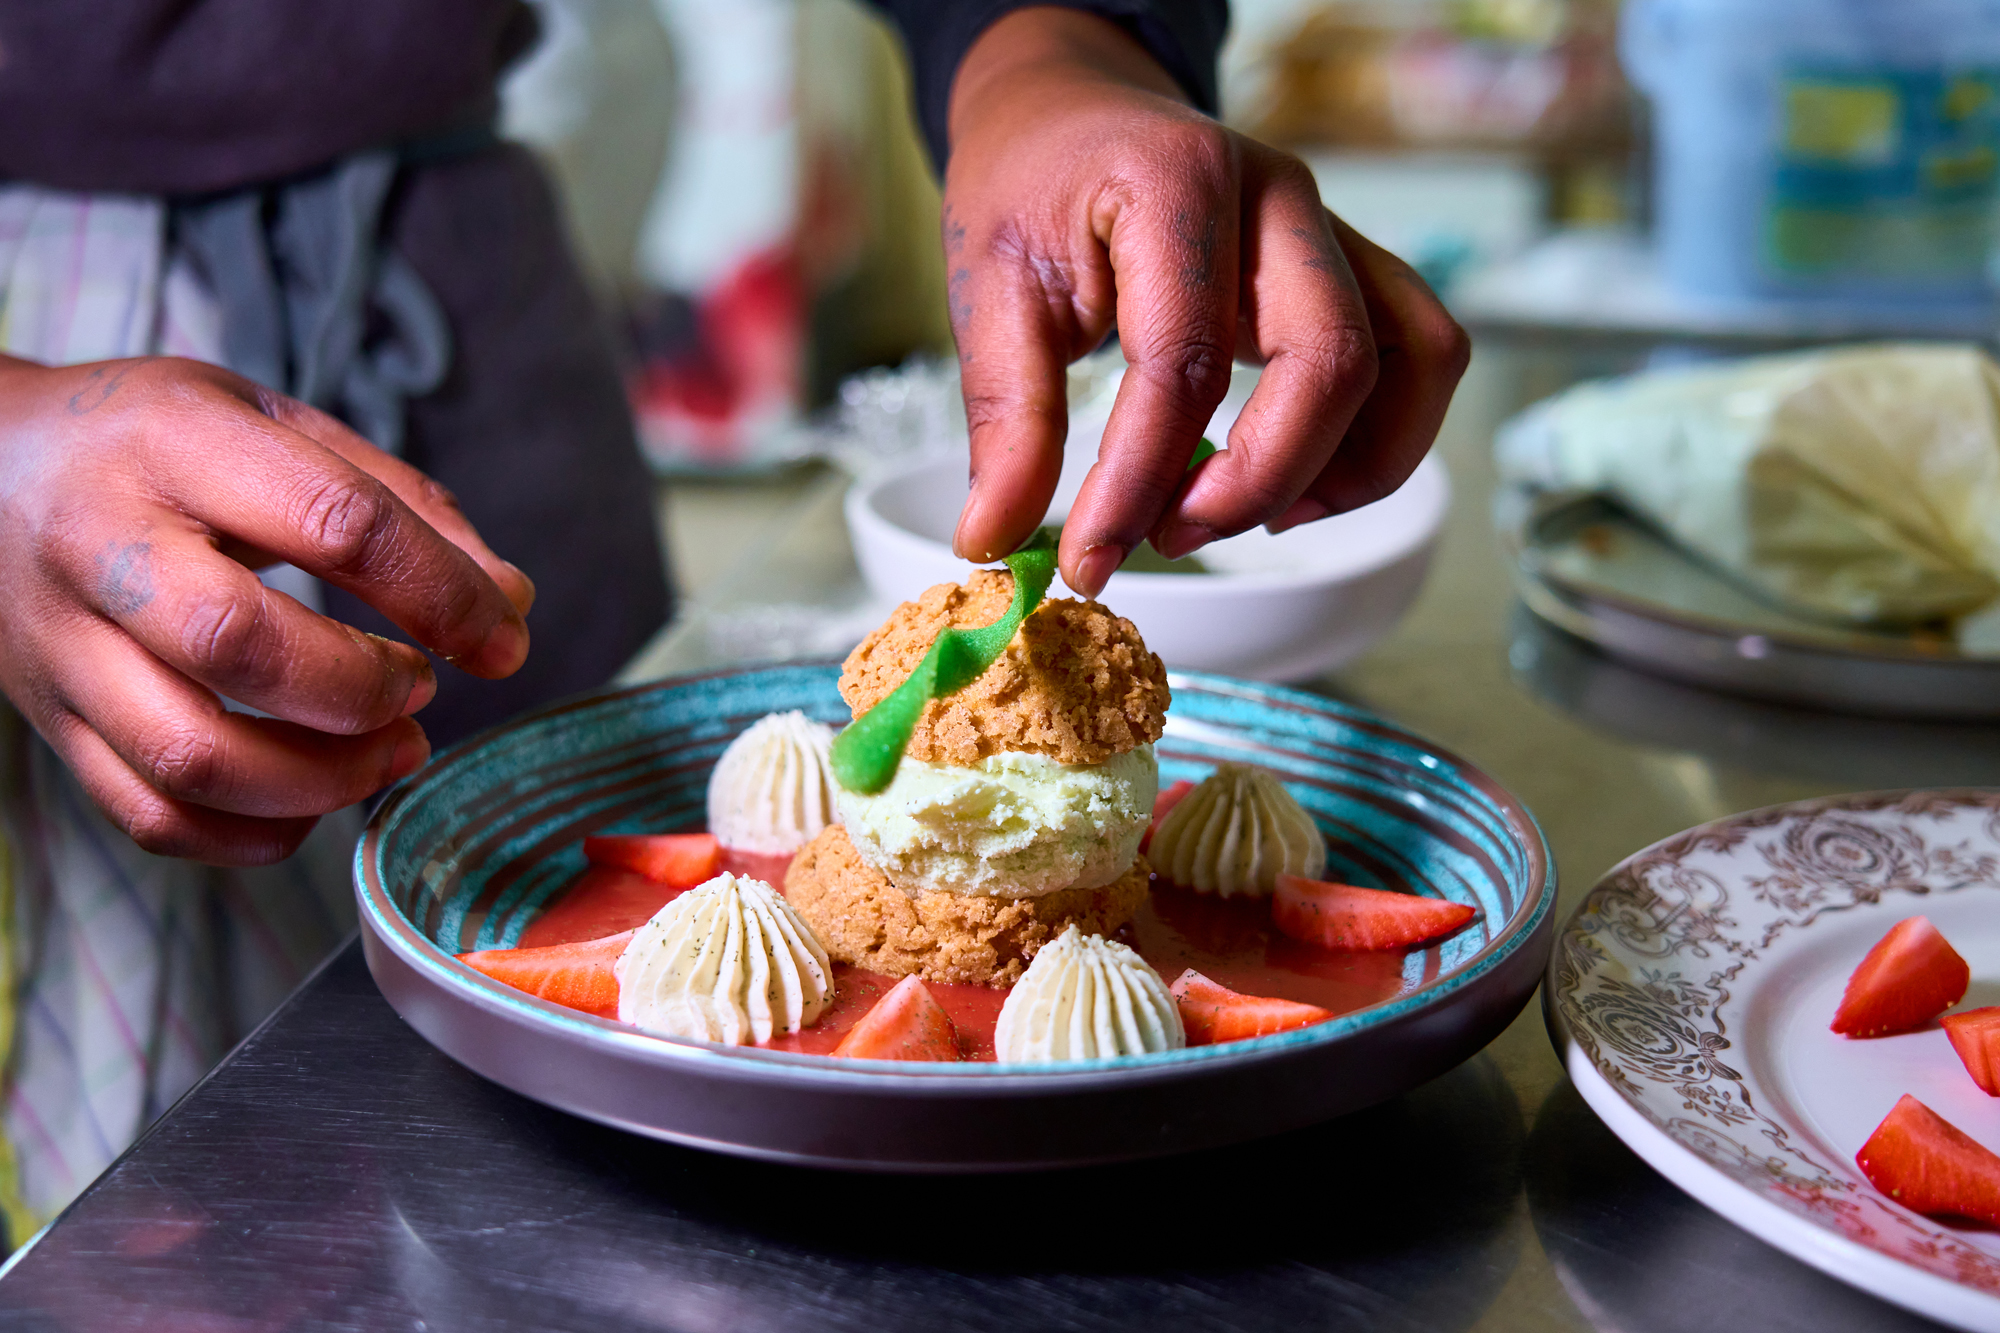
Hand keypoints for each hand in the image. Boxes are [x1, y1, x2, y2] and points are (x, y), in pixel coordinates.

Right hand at [0, 354, 534, 864]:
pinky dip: (256, 833)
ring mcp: (63, 647)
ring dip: (324, 779)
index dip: (442, 593)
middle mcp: (102, 546)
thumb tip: (510, 605)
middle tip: (421, 689)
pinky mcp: (53, 724)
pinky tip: (313, 797)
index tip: (501, 639)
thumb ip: (402, 505)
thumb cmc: (155, 442)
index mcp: (176, 444)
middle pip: (242, 645)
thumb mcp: (277, 423)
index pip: (336, 522)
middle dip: (365, 689)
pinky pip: (154, 817)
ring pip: (191, 756)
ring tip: (390, 750)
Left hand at [942, 7, 1468, 595]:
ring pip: (1413, 359)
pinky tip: (1288, 484)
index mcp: (1178, 183)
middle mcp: (1280, 198)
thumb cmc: (1033, 185)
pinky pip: (1419, 357)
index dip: (1137, 482)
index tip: (1086, 559)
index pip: (1185, 361)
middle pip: (1333, 362)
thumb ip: (1005, 416)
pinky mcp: (1352, 267)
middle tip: (1166, 534)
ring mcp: (1331, 228)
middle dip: (1256, 481)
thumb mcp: (989, 288)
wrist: (1073, 110)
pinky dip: (1375, 441)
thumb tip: (994, 539)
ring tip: (1238, 515)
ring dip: (1343, 470)